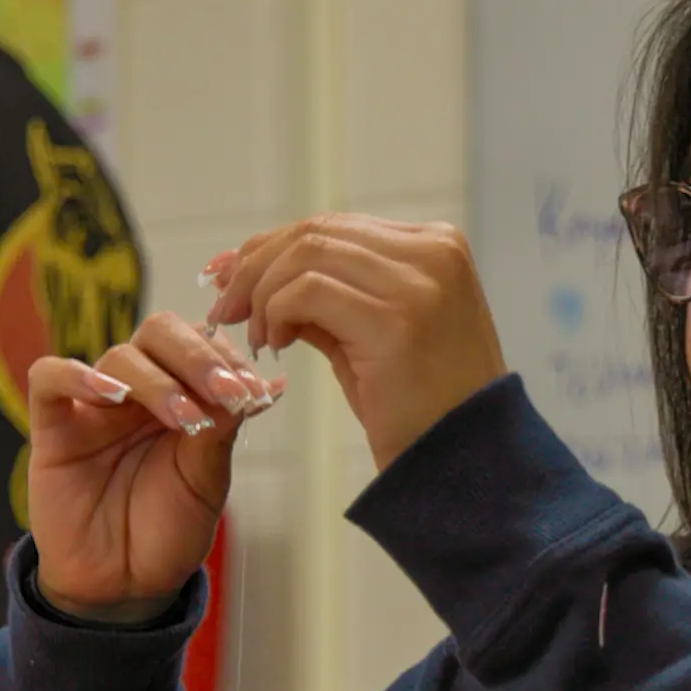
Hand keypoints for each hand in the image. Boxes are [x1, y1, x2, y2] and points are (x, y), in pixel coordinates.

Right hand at [27, 313, 284, 624]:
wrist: (125, 585)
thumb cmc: (167, 530)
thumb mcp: (207, 480)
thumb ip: (224, 427)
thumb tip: (268, 383)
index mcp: (182, 394)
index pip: (200, 343)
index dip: (226, 357)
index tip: (253, 389)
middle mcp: (138, 392)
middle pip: (160, 333)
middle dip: (198, 357)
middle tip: (225, 390)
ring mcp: (94, 406)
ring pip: (119, 356)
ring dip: (158, 382)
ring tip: (184, 419)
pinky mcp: (53, 428)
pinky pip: (49, 379)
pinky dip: (76, 376)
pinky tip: (111, 396)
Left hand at [205, 215, 506, 471]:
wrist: (467, 463)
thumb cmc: (421, 409)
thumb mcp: (373, 335)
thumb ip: (328, 298)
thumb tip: (256, 274)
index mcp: (436, 246)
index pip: (335, 227)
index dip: (271, 246)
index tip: (226, 274)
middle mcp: (432, 252)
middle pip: (316, 233)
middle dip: (255, 266)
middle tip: (223, 308)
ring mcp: (418, 281)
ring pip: (306, 254)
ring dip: (262, 293)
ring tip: (254, 337)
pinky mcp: (396, 318)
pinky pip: (308, 292)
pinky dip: (275, 313)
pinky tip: (274, 346)